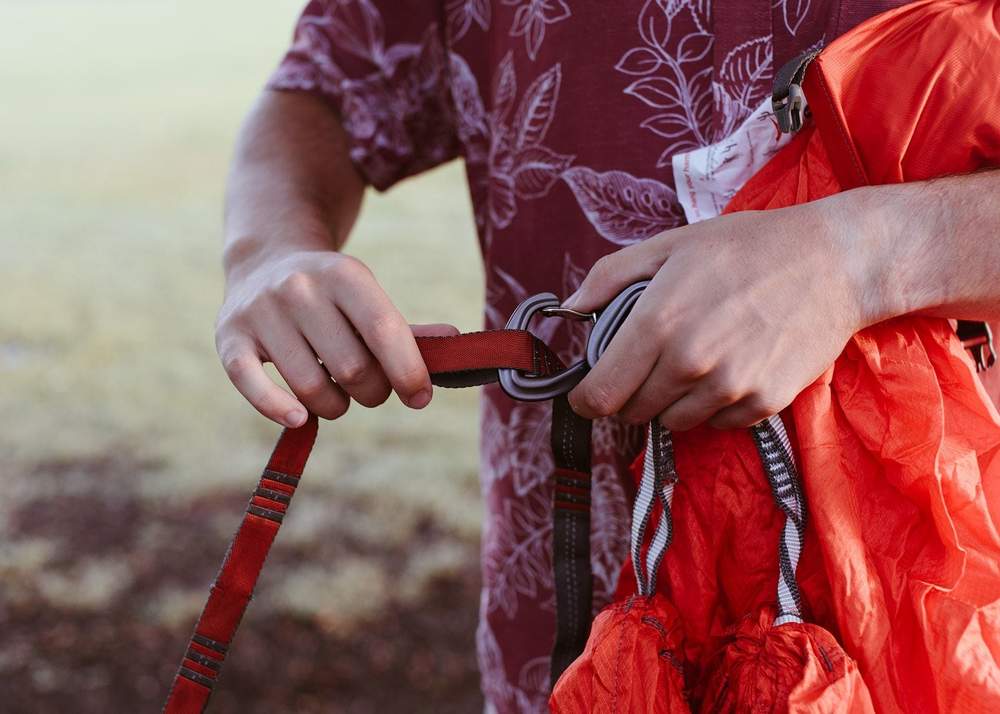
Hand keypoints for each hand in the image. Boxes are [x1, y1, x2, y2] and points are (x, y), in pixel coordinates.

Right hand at [216, 248, 456, 427]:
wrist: (265, 260)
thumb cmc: (333, 294)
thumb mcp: (368, 299)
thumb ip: (407, 330)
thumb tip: (456, 345)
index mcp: (344, 273)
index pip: (384, 330)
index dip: (408, 372)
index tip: (420, 397)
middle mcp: (299, 287)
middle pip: (352, 369)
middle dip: (372, 392)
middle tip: (370, 389)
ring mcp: (261, 311)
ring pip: (312, 388)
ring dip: (335, 406)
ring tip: (337, 393)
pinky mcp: (229, 336)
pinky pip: (253, 386)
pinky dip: (278, 410)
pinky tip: (298, 418)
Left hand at [565, 196, 876, 429]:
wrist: (834, 262)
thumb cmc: (748, 247)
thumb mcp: (671, 245)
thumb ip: (611, 277)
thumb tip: (569, 307)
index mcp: (657, 323)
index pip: (601, 394)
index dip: (586, 399)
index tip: (588, 394)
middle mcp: (689, 362)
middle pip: (633, 412)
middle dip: (630, 395)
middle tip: (647, 366)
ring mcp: (728, 387)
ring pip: (673, 422)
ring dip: (672, 401)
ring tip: (694, 361)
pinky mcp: (763, 403)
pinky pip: (717, 424)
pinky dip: (713, 406)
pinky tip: (729, 368)